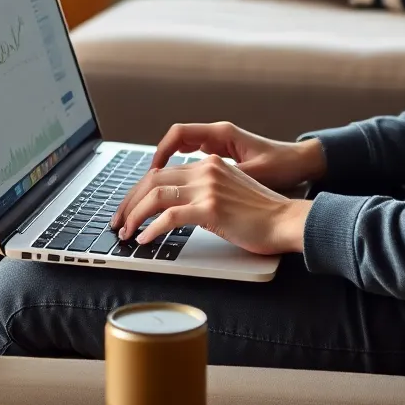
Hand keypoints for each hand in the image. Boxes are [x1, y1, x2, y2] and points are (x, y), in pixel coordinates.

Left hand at [114, 154, 312, 255]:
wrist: (287, 220)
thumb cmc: (262, 215)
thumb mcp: (230, 193)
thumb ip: (206, 193)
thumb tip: (177, 209)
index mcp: (210, 164)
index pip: (163, 172)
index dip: (139, 191)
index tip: (128, 208)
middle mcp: (206, 170)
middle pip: (152, 179)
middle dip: (128, 202)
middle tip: (118, 222)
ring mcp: (208, 188)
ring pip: (155, 195)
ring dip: (134, 215)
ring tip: (126, 232)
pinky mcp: (211, 208)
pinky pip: (169, 216)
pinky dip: (151, 228)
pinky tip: (145, 239)